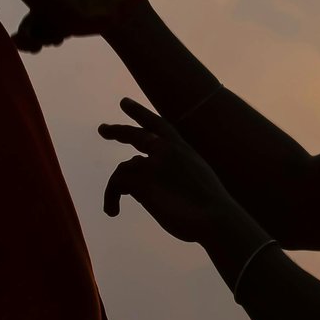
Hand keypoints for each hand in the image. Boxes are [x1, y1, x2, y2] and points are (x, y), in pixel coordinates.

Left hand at [100, 98, 249, 244]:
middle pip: (135, 134)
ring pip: (122, 167)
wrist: (216, 217)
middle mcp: (166, 151)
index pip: (158, 123)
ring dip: (113, 187)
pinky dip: (111, 198)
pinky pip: (116, 184)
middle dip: (117, 131)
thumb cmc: (212, 208)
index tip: (124, 102)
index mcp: (183, 149)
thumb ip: (177, 174)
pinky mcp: (142, 181)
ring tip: (112, 209)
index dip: (140, 112)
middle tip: (103, 129)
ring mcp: (153, 164)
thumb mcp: (197, 180)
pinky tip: (114, 211)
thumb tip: (153, 184)